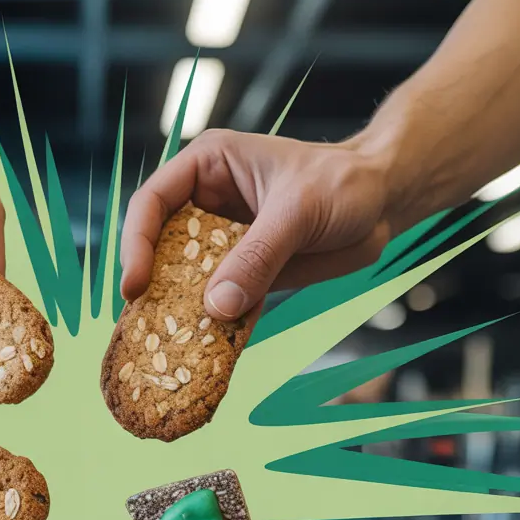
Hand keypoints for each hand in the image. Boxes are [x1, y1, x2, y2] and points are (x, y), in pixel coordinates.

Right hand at [120, 129, 394, 322]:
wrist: (384, 204)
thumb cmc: (345, 183)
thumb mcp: (300, 211)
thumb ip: (258, 256)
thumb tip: (216, 306)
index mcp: (207, 169)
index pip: (151, 204)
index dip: (136, 244)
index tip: (135, 285)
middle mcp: (205, 206)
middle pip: (157, 247)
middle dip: (150, 286)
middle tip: (142, 324)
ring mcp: (220, 244)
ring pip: (182, 281)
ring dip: (176, 313)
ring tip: (164, 345)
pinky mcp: (241, 275)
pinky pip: (216, 304)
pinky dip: (210, 327)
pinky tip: (203, 350)